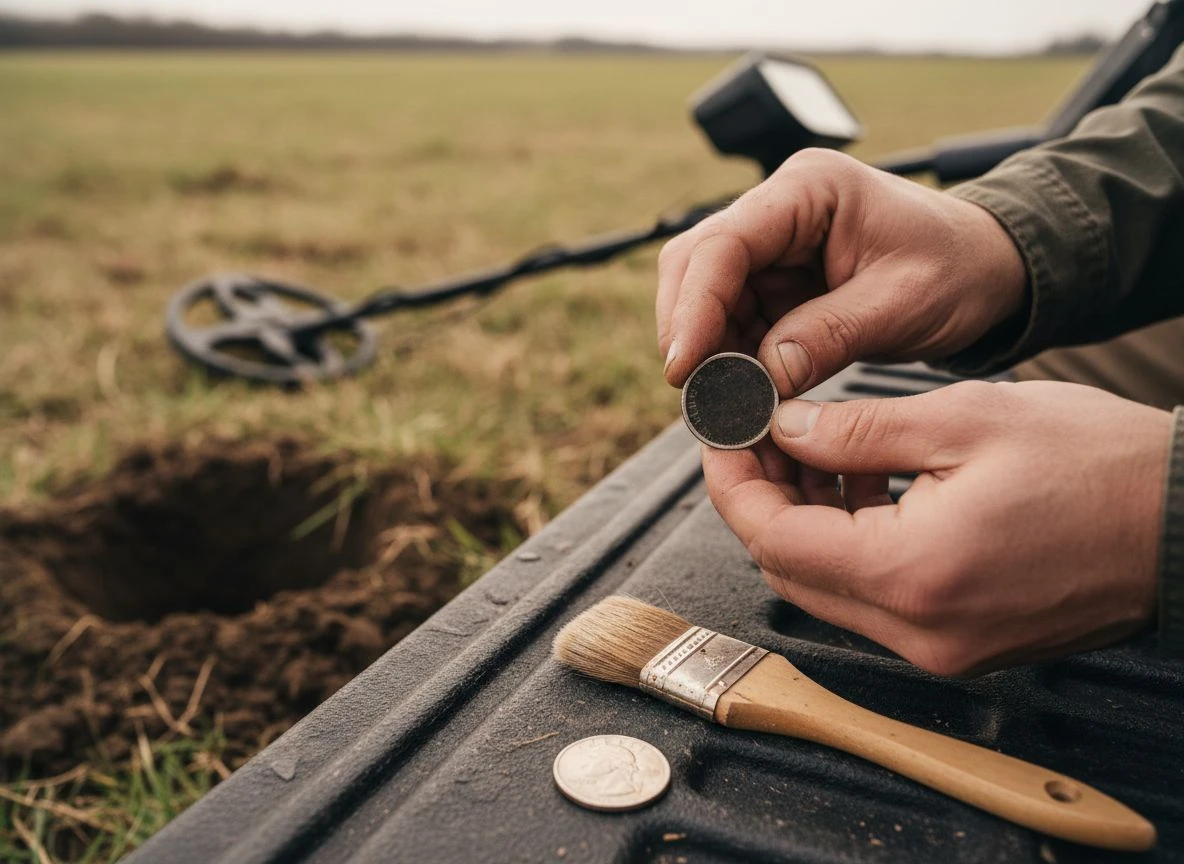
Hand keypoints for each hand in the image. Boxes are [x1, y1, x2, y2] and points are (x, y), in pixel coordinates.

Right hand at [657, 149, 1027, 393]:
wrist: (988, 269)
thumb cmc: (958, 269)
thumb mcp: (901, 304)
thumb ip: (829, 336)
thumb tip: (762, 377)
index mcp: (810, 189)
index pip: (725, 242)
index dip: (694, 306)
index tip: (683, 366)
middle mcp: (779, 208)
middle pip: (697, 263)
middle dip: (688, 329)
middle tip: (693, 393)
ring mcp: (773, 244)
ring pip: (705, 295)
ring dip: (707, 350)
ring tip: (719, 402)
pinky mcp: (776, 280)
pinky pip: (732, 319)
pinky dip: (729, 358)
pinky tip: (739, 393)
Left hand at [702, 380, 1172, 674]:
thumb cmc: (1098, 465)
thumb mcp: (964, 420)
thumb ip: (856, 429)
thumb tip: (783, 427)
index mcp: (912, 576)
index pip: (773, 539)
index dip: (733, 482)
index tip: (723, 434)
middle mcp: (918, 632)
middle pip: (791, 570)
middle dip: (761, 498)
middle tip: (761, 432)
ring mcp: (941, 648)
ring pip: (827, 586)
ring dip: (803, 519)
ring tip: (813, 445)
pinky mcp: (961, 643)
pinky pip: (874, 596)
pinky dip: (851, 542)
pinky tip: (861, 483)